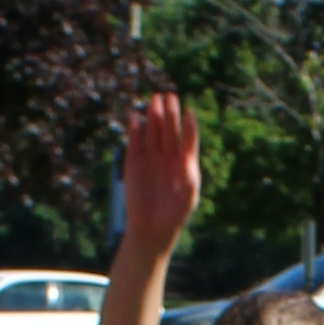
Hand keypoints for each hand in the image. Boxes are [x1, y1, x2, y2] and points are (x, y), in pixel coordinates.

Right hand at [118, 89, 201, 254]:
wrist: (151, 229)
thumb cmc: (174, 212)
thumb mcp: (189, 191)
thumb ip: (190, 166)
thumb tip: (188, 146)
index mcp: (184, 162)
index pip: (188, 137)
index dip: (188, 124)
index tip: (188, 111)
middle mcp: (167, 157)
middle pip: (169, 130)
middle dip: (170, 113)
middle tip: (169, 96)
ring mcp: (150, 158)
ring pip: (152, 132)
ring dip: (153, 116)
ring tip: (154, 99)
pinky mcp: (133, 163)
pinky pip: (135, 142)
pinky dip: (135, 129)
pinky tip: (135, 116)